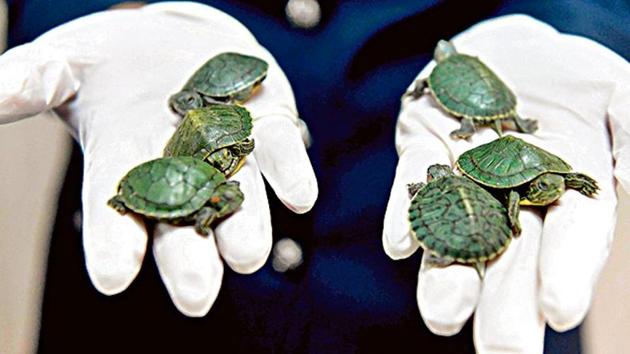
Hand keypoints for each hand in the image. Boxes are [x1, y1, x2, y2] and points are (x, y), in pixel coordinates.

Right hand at [0, 2, 316, 316]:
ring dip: (246, 227)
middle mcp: (181, 173)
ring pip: (240, 199)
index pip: (117, 216)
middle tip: (195, 296)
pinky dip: (290, 174)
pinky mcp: (268, 126)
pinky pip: (281, 153)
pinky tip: (299, 196)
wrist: (173, 40)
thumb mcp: (63, 66)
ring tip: (247, 256)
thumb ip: (27, 82)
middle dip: (191, 260)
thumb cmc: (111, 63)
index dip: (116, 246)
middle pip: (185, 223)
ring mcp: (229, 152)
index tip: (114, 277)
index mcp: (125, 167)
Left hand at [383, 15, 629, 352]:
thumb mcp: (615, 90)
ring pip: (452, 243)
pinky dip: (404, 218)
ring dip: (445, 281)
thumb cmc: (568, 78)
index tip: (558, 311)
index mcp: (567, 193)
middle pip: (510, 263)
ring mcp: (461, 184)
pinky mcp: (420, 158)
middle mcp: (511, 202)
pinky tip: (399, 244)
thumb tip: (629, 179)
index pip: (571, 241)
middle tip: (503, 353)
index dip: (565, 274)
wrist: (503, 55)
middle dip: (506, 308)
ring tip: (443, 315)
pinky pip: (409, 191)